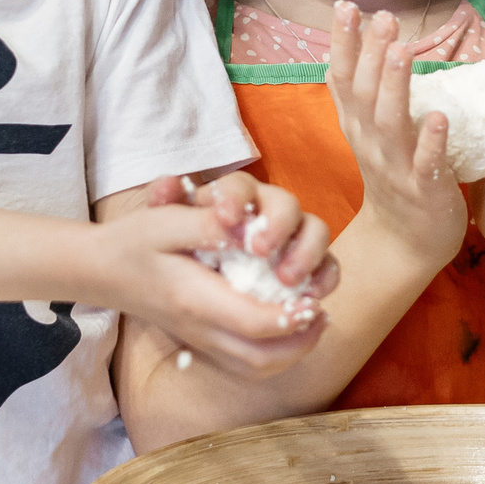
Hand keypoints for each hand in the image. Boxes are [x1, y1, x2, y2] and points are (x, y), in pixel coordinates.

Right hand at [97, 183, 334, 376]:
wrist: (100, 269)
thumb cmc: (135, 240)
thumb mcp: (167, 220)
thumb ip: (212, 225)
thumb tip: (252, 233)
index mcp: (194, 299)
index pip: (255, 322)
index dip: (292, 315)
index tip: (313, 299)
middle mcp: (199, 328)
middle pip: (261, 358)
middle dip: (301, 341)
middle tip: (320, 313)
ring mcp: (199, 341)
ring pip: (256, 368)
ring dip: (293, 351)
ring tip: (313, 322)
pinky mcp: (200, 343)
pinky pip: (244, 365)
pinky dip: (275, 355)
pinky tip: (289, 329)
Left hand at [147, 170, 338, 297]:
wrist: (173, 277)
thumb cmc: (165, 248)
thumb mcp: (158, 227)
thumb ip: (166, 203)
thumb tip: (170, 184)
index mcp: (231, 197)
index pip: (240, 185)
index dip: (237, 198)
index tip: (226, 218)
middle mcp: (266, 212)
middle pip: (287, 204)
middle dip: (280, 225)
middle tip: (261, 251)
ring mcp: (288, 239)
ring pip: (315, 232)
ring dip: (308, 253)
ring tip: (288, 280)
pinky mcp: (302, 268)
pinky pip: (326, 268)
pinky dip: (324, 280)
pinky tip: (309, 299)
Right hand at [326, 1, 466, 262]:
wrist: (405, 243)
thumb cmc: (393, 177)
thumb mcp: (366, 134)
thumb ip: (357, 95)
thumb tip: (341, 48)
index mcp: (358, 127)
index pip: (343, 79)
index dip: (343, 44)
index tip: (345, 6)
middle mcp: (370, 144)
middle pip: (365, 94)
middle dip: (372, 54)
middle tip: (383, 17)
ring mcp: (396, 168)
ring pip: (392, 124)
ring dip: (396, 86)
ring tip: (405, 50)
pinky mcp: (425, 191)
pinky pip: (427, 164)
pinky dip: (432, 142)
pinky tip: (441, 116)